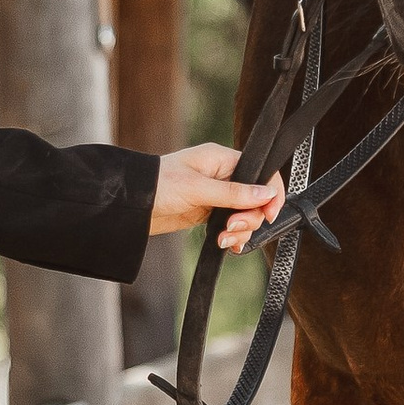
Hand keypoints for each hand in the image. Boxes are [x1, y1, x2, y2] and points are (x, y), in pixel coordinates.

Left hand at [150, 142, 286, 253]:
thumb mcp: (198, 188)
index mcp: (223, 160)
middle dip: (249, 217)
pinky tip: (227, 244)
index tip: (270, 214)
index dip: (270, 194)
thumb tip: (266, 193)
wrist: (132, 204)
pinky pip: (231, 226)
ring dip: (240, 230)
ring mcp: (217, 195)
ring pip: (245, 215)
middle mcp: (223, 176)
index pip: (261, 173)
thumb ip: (234, 193)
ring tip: (224, 239)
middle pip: (256, 199)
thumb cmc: (158, 184)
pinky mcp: (209, 212)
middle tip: (232, 227)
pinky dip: (232, 236)